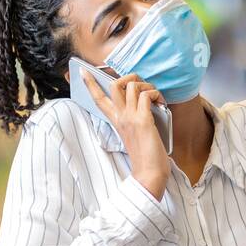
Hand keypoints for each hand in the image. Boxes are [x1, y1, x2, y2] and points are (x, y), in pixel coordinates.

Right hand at [83, 71, 169, 199]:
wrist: (148, 174)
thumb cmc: (145, 157)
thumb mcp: (133, 134)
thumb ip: (132, 120)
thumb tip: (145, 104)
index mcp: (116, 121)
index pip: (99, 99)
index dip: (90, 84)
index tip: (84, 71)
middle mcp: (120, 117)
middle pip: (113, 85)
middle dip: (129, 77)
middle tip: (142, 87)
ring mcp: (130, 118)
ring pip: (131, 85)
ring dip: (146, 85)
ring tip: (155, 97)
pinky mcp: (142, 120)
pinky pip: (146, 95)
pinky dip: (156, 94)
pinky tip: (161, 103)